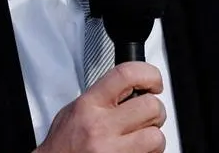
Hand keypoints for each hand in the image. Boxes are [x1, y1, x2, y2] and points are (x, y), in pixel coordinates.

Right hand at [33, 62, 166, 152]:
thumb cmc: (62, 146)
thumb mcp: (72, 112)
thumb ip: (99, 98)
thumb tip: (128, 88)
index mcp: (88, 106)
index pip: (126, 75)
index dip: (149, 74)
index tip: (154, 82)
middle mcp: (100, 127)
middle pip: (150, 106)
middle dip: (154, 111)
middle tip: (146, 117)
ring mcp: (112, 151)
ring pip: (156, 137)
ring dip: (152, 138)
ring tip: (139, 139)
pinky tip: (134, 151)